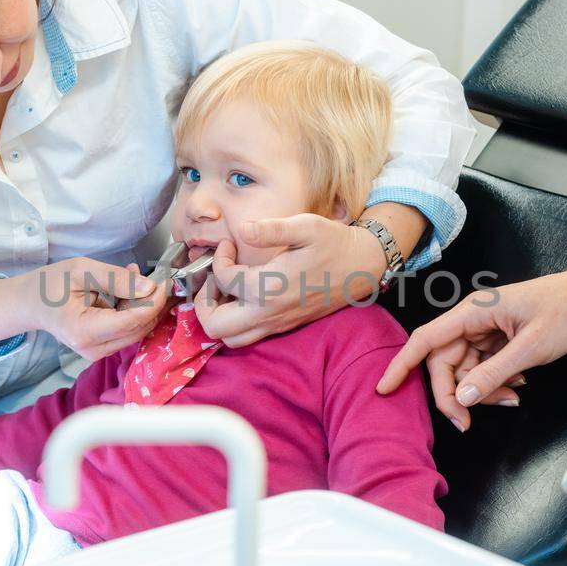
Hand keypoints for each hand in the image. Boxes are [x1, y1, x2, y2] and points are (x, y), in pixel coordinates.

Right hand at [0, 257, 168, 362]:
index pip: (133, 320)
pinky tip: (126, 289)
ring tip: (132, 277)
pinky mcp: (103, 349)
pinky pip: (129, 330)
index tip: (164, 280)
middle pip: (139, 328)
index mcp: (84, 331)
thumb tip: (149, 288)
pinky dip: (134, 310)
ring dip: (143, 305)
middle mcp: (93, 349)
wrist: (32, 303)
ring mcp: (98, 352)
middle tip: (153, 275)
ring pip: (137, 330)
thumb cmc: (51, 284)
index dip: (154, 301)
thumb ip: (116, 279)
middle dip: (152, 302)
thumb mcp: (82, 270)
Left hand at [194, 216, 384, 346]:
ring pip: (231, 339)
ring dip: (219, 316)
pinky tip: (245, 295)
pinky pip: (249, 336)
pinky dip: (235, 321)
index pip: (223, 279)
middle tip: (214, 279)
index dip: (218, 259)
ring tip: (226, 290)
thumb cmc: (334, 244)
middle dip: (204, 303)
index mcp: (270, 288)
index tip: (228, 244)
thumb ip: (271, 228)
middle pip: (216, 327)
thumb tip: (241, 229)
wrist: (362, 266)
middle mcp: (270, 313)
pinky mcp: (284, 326)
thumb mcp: (306, 226)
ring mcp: (277, 324)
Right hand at [375, 268, 566, 429]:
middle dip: (454, 394)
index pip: (426, 340)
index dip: (402, 365)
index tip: (385, 388)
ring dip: (481, 391)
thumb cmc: (565, 310)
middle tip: (467, 422)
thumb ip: (494, 373)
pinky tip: (517, 389)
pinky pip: (484, 368)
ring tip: (512, 399)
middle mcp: (473, 320)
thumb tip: (463, 398)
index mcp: (474, 312)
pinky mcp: (499, 340)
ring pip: (465, 370)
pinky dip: (495, 384)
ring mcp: (486, 331)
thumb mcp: (531, 347)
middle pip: (444, 363)